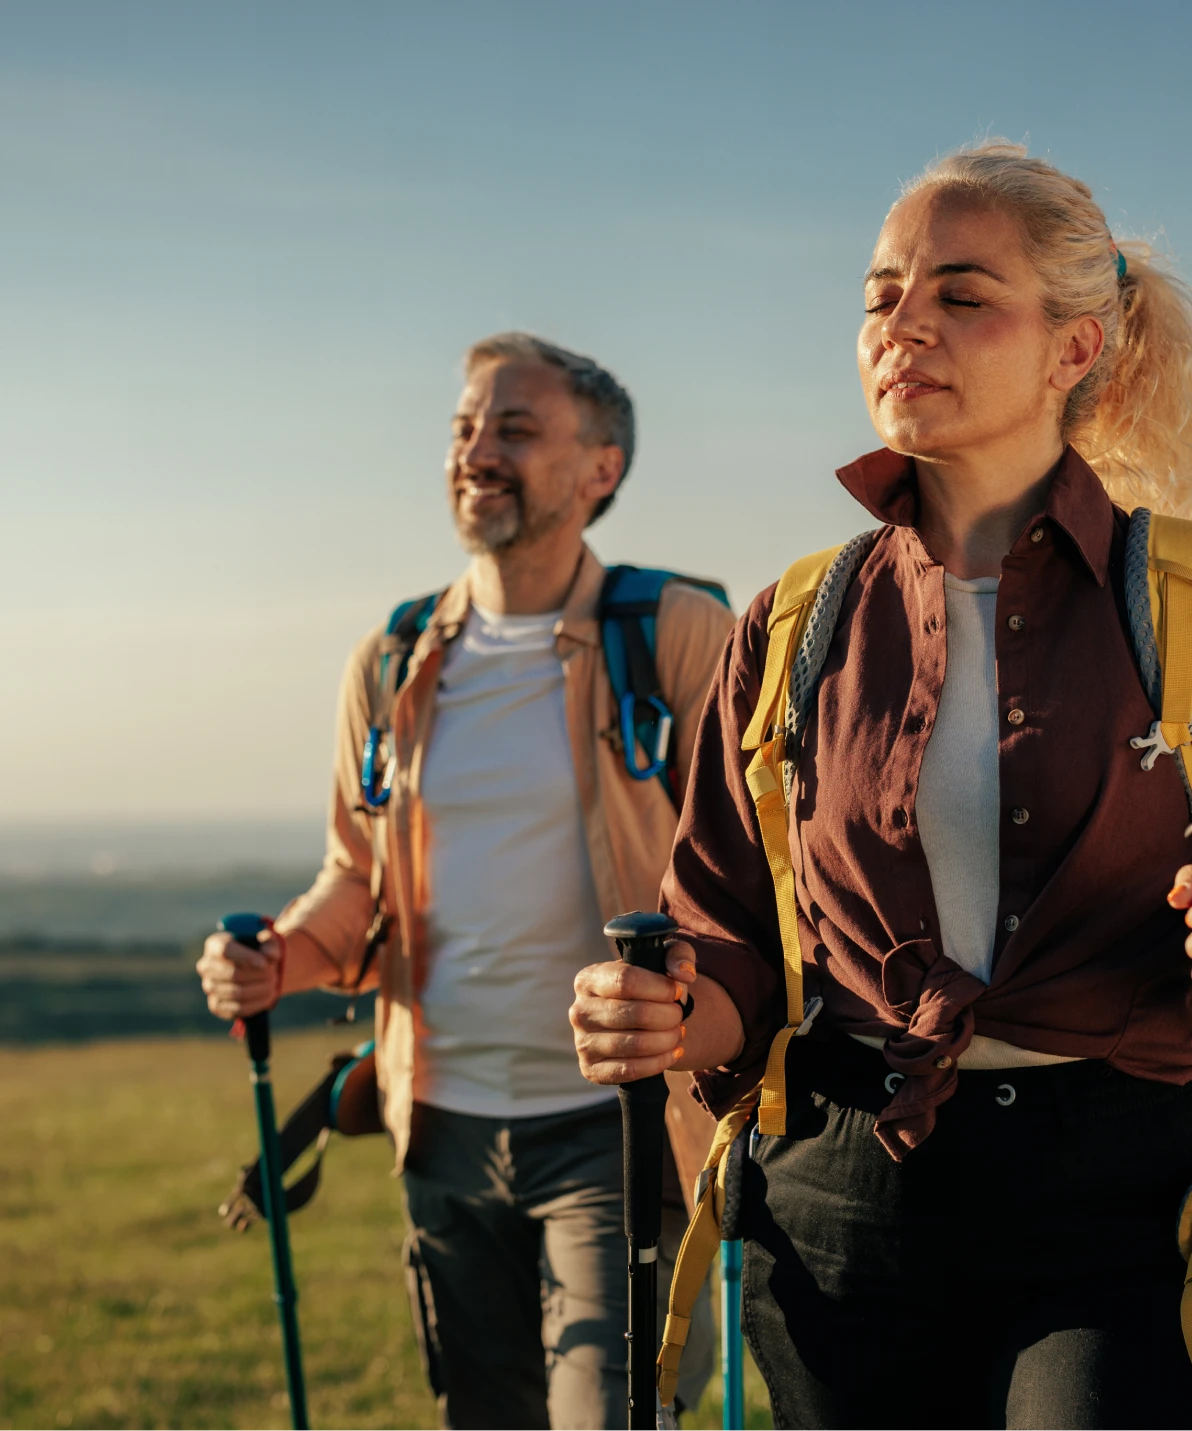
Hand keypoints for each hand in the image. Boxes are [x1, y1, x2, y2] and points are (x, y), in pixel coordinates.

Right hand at [196, 930, 282, 1019]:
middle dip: (259, 976)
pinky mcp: (216, 1006)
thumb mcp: (266, 942)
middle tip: (274, 975)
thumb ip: (270, 944)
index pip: (225, 950)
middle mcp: (206, 966)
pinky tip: (268, 997)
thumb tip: (270, 955)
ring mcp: (209, 987)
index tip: (264, 963)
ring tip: (273, 984)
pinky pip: (236, 1009)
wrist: (253, 969)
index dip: (246, 957)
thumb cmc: (258, 951)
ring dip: (260, 990)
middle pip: (233, 974)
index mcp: (215, 945)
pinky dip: (256, 1004)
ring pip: (236, 993)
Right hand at [569, 940, 698, 1083]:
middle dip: (668, 1015)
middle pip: (635, 1014)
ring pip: (635, 1044)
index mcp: (588, 978)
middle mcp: (579, 1010)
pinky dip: (659, 1062)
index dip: (659, 988)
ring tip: (678, 1032)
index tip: (676, 991)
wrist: (634, 1021)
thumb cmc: (648, 986)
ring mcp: (582, 1042)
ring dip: (667, 1039)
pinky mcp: (591, 1069)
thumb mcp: (662, 960)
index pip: (625, 980)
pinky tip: (672, 1052)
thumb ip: (678, 956)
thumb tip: (684, 975)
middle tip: (679, 1015)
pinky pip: (631, 1071)